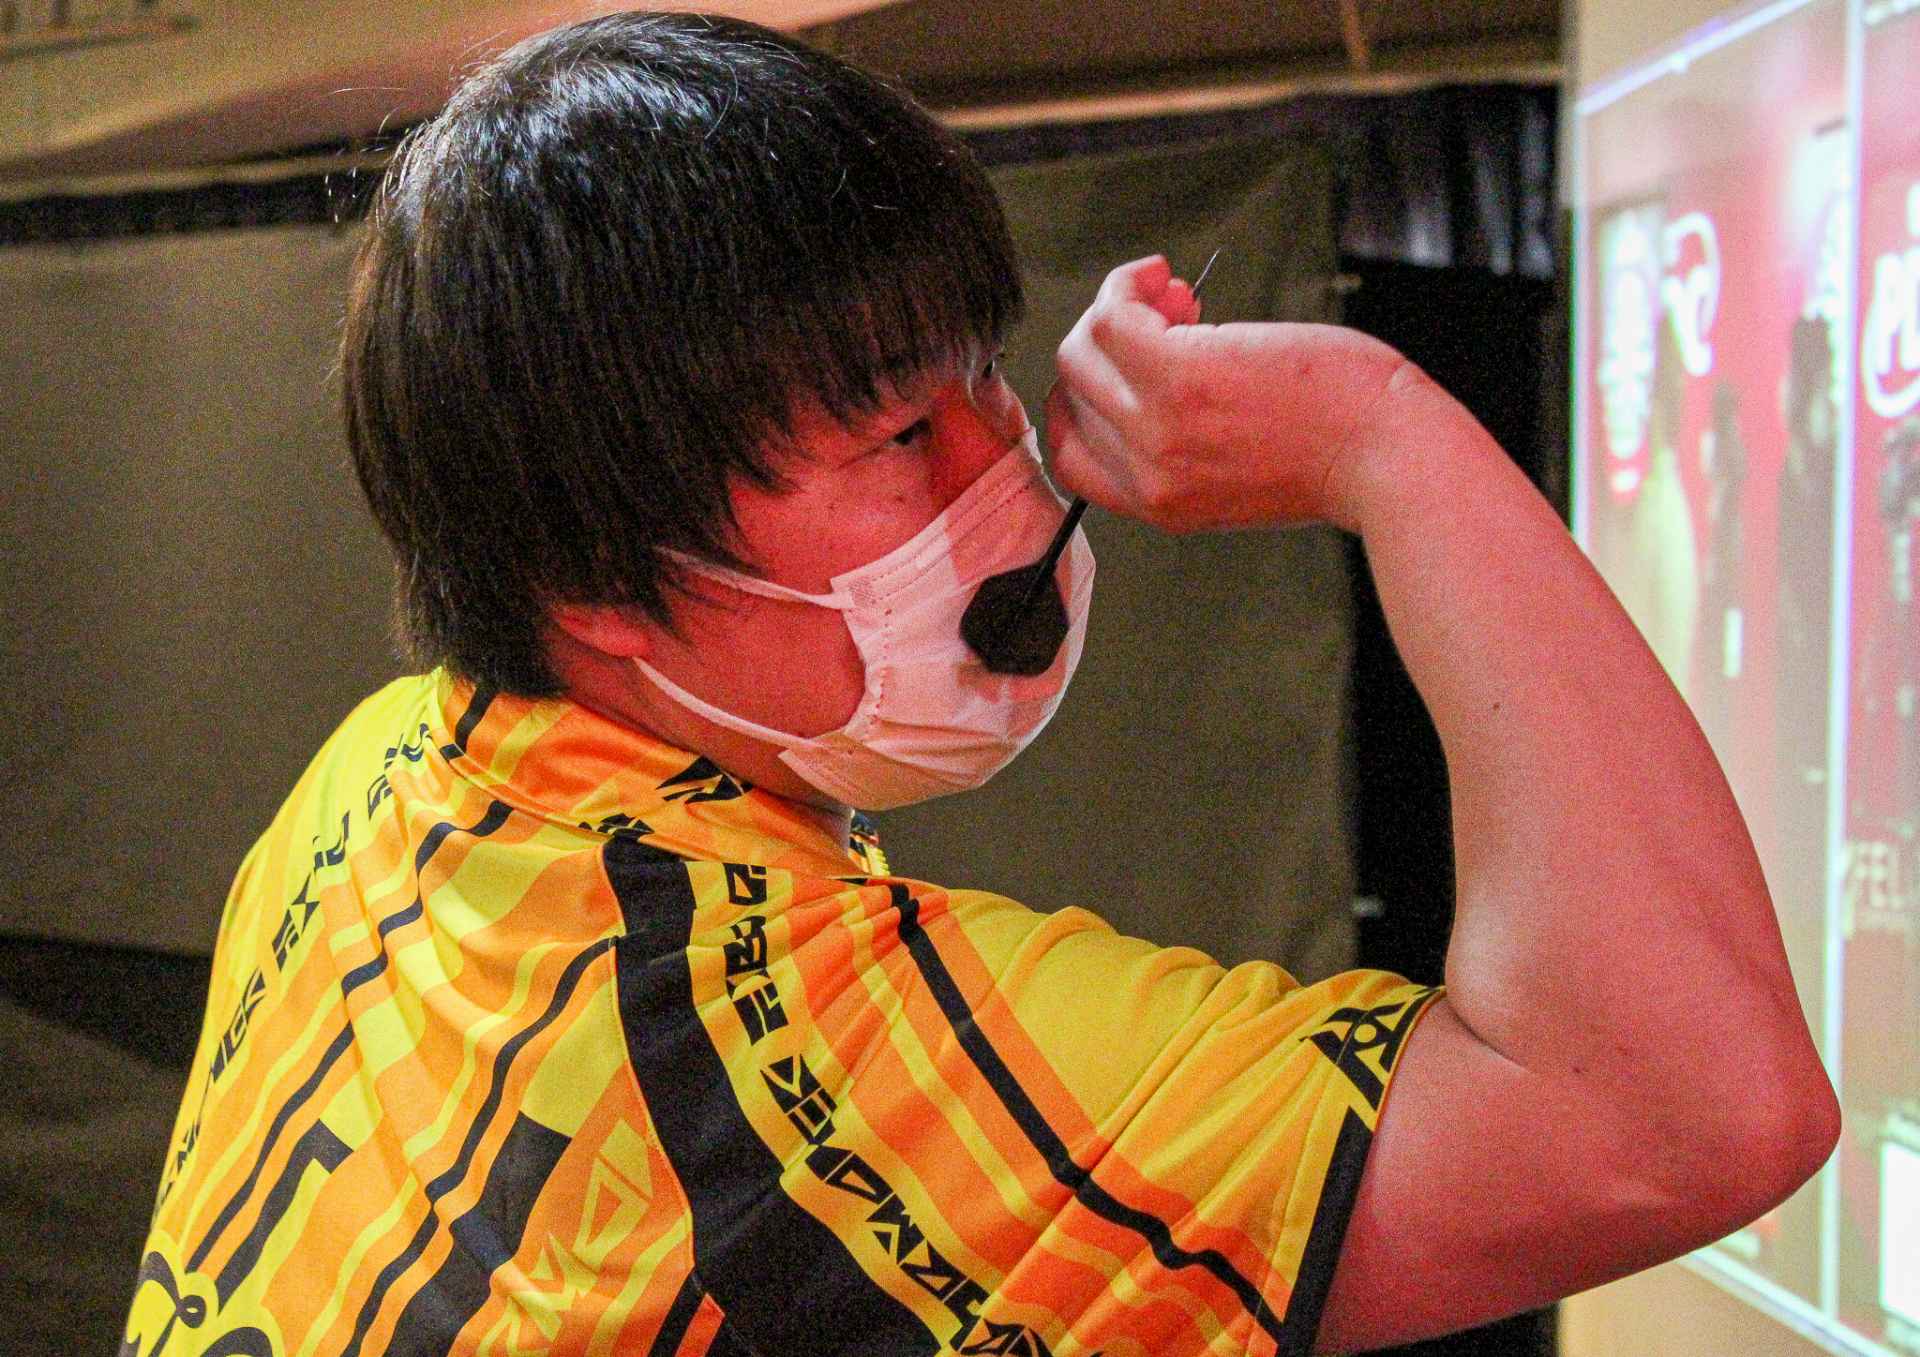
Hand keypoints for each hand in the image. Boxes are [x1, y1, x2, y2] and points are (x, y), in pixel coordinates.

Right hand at [1046, 254, 1444, 534]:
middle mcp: (1147, 472)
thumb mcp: (1239, 482)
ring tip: (1179, 300)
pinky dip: (1131, 282)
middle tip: (1167, 321)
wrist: (1386, 456)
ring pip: (1082, 348)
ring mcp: (1157, 426)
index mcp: (1159, 504)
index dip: (1088, 398)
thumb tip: (1155, 380)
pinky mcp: (1179, 374)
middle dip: (1110, 343)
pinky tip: (1166, 276)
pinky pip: (1113, 315)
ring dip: (1120, 306)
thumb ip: (1185, 451)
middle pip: (1070, 390)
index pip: (1070, 454)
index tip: (1126, 368)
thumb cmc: (1340, 457)